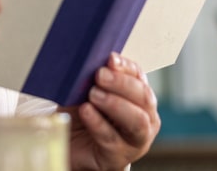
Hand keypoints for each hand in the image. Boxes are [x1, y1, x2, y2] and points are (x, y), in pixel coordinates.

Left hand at [59, 53, 160, 170]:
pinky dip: (98, 123)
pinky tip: (86, 111)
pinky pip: (111, 139)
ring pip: (137, 121)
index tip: (110, 58)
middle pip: (143, 98)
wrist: (72, 145)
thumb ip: (92, 76)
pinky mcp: (118, 157)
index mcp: (139, 96)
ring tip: (93, 94)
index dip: (126, 66)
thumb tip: (88, 58)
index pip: (139, 76)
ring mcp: (135, 140)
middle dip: (122, 83)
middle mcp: (145, 118)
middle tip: (100, 75)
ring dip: (115, 104)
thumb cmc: (84, 113)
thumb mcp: (87, 90)